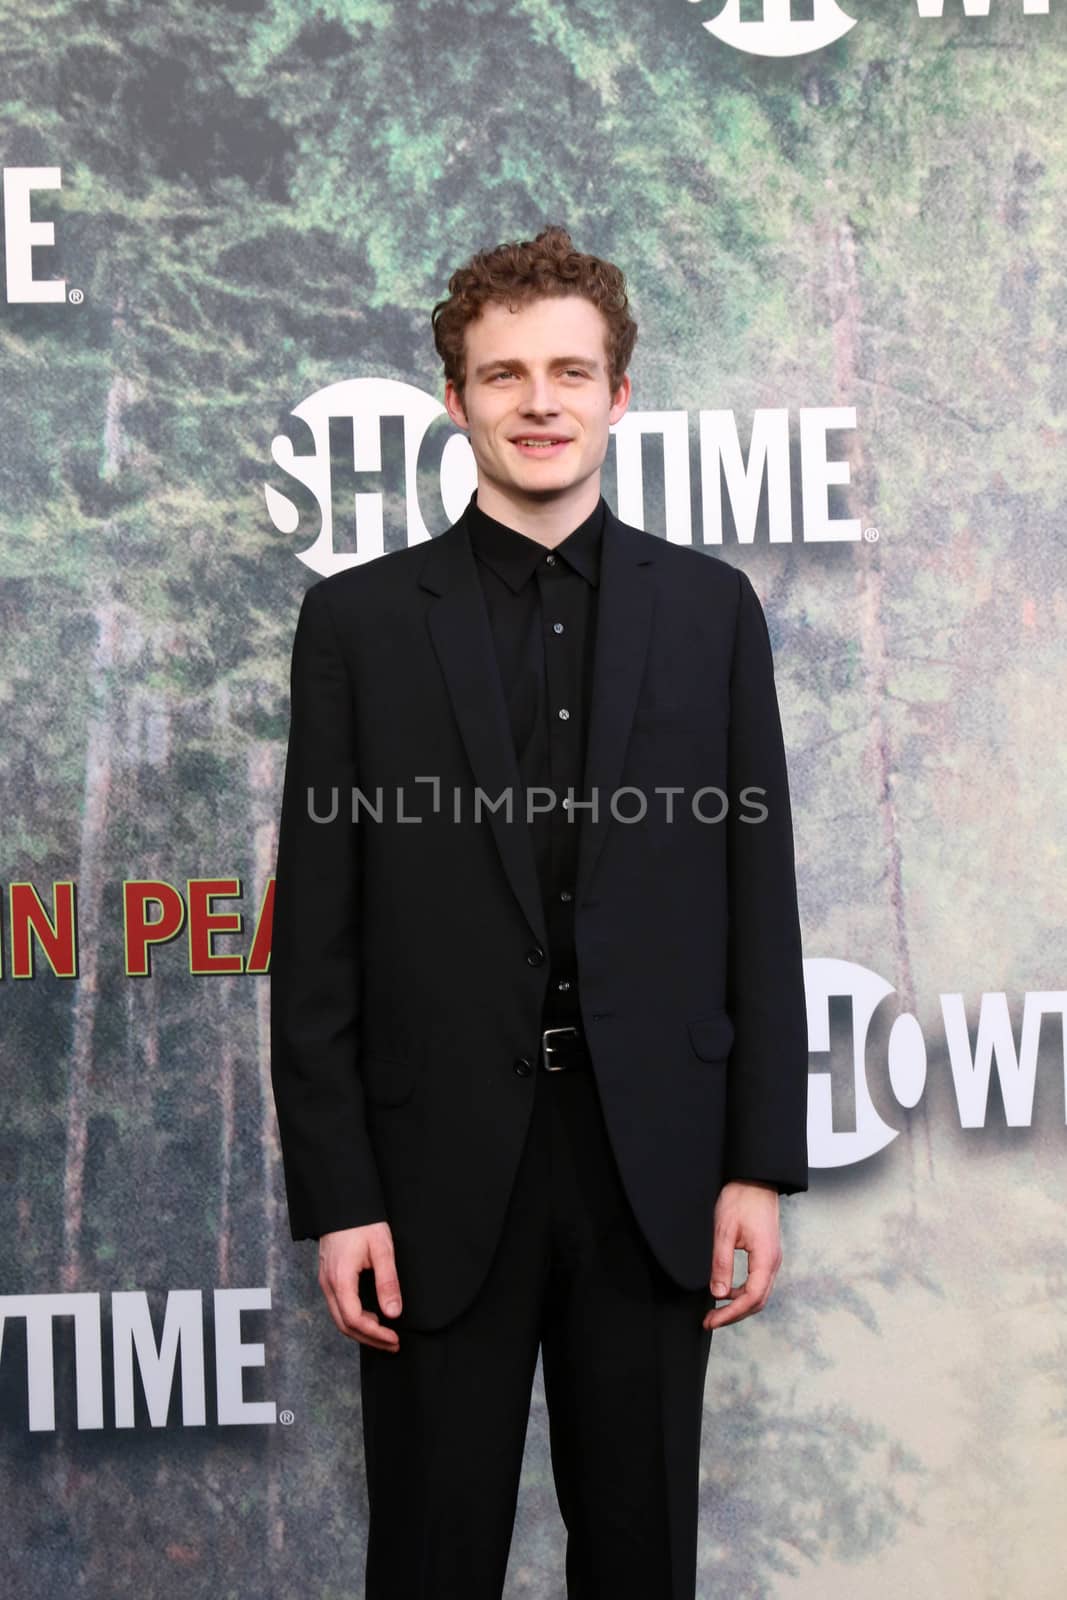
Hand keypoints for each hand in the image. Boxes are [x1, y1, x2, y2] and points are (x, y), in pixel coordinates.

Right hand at [318, 1221, 402, 1351]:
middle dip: (369, 1339)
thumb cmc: (363, 1223)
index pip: (354, 1319)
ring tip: (385, 1335)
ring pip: (339, 1318)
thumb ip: (387, 1281)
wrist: (343, 1204)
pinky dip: (354, 1319)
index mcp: (340, 1279)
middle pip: (344, 1325)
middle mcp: (328, 1284)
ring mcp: (325, 1281)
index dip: (375, 1334)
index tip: (395, 1338)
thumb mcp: (382, 1249)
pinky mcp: (328, 1278)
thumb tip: (393, 1313)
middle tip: (393, 1344)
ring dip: (361, 1331)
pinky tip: (371, 1318)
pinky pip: (338, 1307)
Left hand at [702, 1181, 781, 1330]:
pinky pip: (757, 1282)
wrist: (754, 1179)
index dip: (730, 1314)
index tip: (711, 1320)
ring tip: (716, 1310)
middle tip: (710, 1321)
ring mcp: (772, 1259)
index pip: (751, 1298)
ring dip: (739, 1305)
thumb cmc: (740, 1200)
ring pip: (759, 1293)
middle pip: (757, 1301)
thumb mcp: (724, 1231)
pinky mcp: (766, 1255)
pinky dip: (742, 1292)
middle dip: (734, 1315)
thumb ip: (722, 1263)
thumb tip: (718, 1293)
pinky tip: (726, 1291)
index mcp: (765, 1258)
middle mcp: (773, 1262)